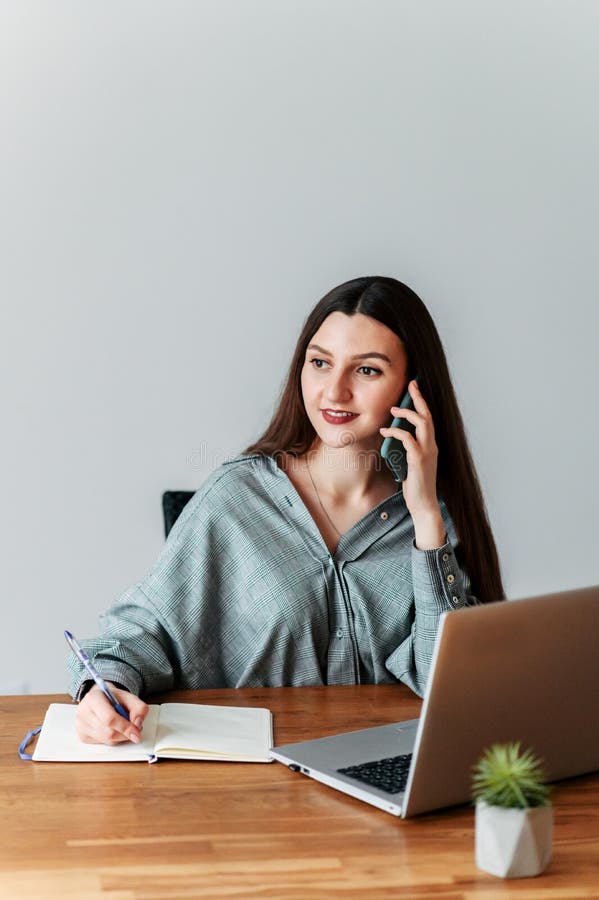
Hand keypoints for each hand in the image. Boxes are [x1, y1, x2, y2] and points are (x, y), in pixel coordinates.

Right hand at [75, 682, 148, 744]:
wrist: (101, 698)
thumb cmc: (113, 698)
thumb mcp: (129, 697)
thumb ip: (139, 708)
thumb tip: (137, 724)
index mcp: (93, 698)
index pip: (109, 718)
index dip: (125, 727)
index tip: (136, 733)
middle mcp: (83, 711)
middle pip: (108, 732)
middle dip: (125, 733)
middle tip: (134, 729)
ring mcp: (80, 725)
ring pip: (106, 740)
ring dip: (120, 737)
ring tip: (123, 726)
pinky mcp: (82, 736)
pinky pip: (102, 744)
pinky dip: (112, 739)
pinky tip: (112, 729)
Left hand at [379, 380, 445, 547]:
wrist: (423, 504)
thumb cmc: (415, 485)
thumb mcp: (409, 462)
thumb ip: (405, 449)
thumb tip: (392, 437)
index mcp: (430, 445)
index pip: (428, 419)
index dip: (421, 403)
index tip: (414, 388)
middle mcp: (431, 446)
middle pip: (428, 416)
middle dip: (419, 399)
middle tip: (411, 385)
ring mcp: (427, 452)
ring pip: (422, 424)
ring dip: (407, 414)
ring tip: (393, 410)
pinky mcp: (419, 460)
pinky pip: (408, 439)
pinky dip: (396, 431)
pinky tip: (385, 430)